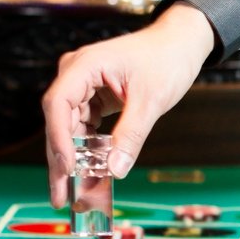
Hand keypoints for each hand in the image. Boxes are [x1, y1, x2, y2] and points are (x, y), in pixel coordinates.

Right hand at [40, 2, 215, 204]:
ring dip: (71, 160)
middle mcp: (75, 75)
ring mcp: (82, 86)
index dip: (59, 139)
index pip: (58, 104)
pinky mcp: (92, 96)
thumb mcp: (150, 100)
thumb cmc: (167, 59)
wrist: (181, 42)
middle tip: (60, 196)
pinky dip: (86, 149)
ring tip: (71, 192)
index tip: (66, 168)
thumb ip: (130, 135)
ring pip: (68, 129)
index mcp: (83, 66)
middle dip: (60, 161)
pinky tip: (87, 171)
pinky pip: (83, 126)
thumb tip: (115, 169)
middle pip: (58, 122)